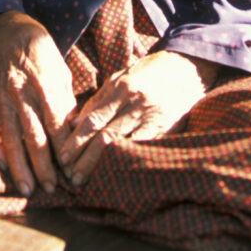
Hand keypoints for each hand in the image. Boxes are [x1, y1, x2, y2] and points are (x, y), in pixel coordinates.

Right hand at [0, 11, 76, 197]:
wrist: (10, 32)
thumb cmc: (42, 52)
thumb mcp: (62, 71)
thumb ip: (66, 101)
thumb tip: (74, 132)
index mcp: (45, 84)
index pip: (56, 124)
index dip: (64, 149)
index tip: (72, 170)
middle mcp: (22, 94)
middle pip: (34, 137)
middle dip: (43, 166)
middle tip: (52, 189)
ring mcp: (3, 99)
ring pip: (11, 139)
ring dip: (19, 167)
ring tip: (27, 189)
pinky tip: (2, 166)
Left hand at [57, 51, 218, 185]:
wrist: (187, 69)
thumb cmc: (149, 72)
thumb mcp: (121, 77)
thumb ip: (99, 99)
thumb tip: (74, 122)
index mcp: (122, 88)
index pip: (93, 120)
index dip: (76, 141)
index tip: (63, 157)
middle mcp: (135, 104)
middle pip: (105, 137)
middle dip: (85, 159)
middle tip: (70, 176)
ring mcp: (151, 118)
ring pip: (122, 146)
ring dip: (102, 166)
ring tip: (87, 181)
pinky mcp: (165, 129)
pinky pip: (142, 149)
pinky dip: (127, 163)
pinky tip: (115, 176)